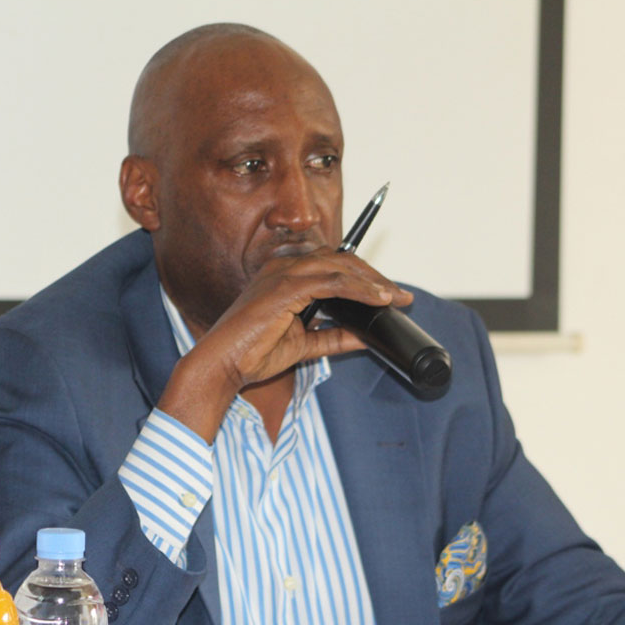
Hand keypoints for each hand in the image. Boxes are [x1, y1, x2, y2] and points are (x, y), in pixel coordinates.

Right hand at [158, 247, 412, 441]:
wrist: (223, 364)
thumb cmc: (252, 353)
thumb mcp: (305, 345)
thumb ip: (334, 337)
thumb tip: (365, 337)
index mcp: (284, 276)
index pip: (333, 265)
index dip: (364, 276)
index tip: (389, 294)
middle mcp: (284, 267)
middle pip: (341, 260)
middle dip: (374, 276)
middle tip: (401, 296)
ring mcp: (284, 274)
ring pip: (340, 267)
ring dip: (372, 281)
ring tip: (395, 298)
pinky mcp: (286, 287)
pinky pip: (333, 282)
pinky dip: (359, 289)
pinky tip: (379, 299)